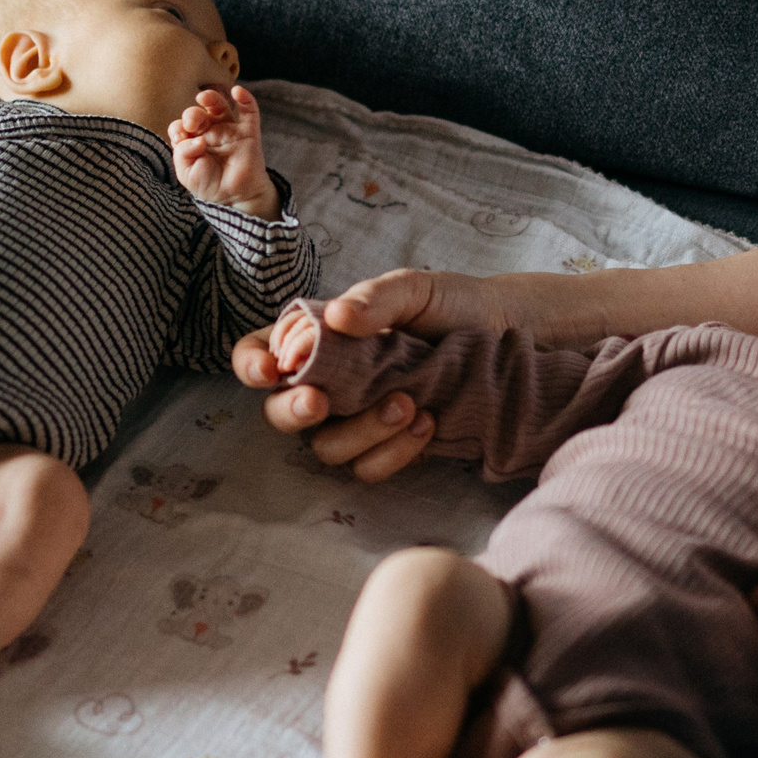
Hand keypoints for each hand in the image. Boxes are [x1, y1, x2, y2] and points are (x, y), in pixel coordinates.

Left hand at [171, 86, 280, 218]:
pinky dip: (245, 98)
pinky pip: (249, 110)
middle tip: (192, 125)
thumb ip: (182, 154)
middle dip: (192, 114)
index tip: (180, 139)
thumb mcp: (186, 173)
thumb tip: (197, 140)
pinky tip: (238, 91)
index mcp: (192, 140)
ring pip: (220, 105)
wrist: (236, 197)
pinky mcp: (248, 132)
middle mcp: (210, 131)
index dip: (178, 128)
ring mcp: (229, 129)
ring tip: (203, 97)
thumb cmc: (210, 185)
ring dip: (211, 98)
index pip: (181, 126)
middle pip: (198, 112)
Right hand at [230, 271, 511, 481]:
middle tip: (320, 401)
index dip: (252, 364)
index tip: (272, 370)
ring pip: (327, 448)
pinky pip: (369, 468)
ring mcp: (357, 419)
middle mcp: (330, 381)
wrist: (506, 337)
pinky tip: (426, 422)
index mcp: (320, 337)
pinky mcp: (389, 448)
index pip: (261, 351)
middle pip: (280, 412)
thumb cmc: (451, 305)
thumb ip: (376, 299)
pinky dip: (393, 453)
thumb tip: (336, 317)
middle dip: (292, 412)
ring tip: (407, 403)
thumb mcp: (415, 289)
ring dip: (360, 431)